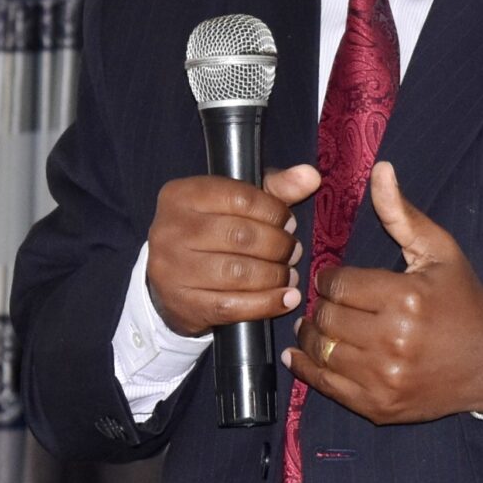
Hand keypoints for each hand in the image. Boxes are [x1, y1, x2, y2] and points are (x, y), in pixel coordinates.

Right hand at [146, 164, 319, 335]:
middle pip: (240, 236)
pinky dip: (266, 304)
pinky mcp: (181, 305)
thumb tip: (311, 176)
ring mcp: (172, 269)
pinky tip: (286, 299)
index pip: (240, 197)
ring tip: (289, 274)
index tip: (289, 222)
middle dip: (278, 245)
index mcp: (183, 194)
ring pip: (237, 273)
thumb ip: (277, 187)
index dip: (274, 211)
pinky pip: (231, 306)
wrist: (171, 278)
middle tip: (294, 251)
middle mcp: (171, 229)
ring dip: (275, 275)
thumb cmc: (214, 228)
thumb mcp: (239, 200)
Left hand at [284, 162, 482, 423]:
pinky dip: (307, 368)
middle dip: (320, 303)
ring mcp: (384, 378)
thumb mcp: (439, 251)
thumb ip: (402, 213)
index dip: (329, 277)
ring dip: (311, 334)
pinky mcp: (378, 406)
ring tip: (315, 323)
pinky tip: (300, 355)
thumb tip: (380, 169)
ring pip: (322, 350)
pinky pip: (327, 386)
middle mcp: (392, 341)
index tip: (334, 276)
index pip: (339, 284)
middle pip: (327, 317)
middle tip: (326, 299)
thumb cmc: (463, 300)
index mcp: (406, 299)